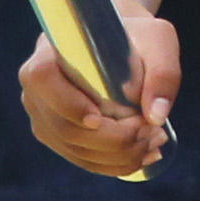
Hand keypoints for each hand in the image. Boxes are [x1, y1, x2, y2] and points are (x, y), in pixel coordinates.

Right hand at [19, 10, 179, 175]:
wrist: (119, 46)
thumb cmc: (135, 37)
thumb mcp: (157, 40)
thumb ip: (162, 72)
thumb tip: (156, 117)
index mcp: (47, 54)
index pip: (42, 79)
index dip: (69, 104)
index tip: (103, 116)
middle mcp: (36, 91)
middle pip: (65, 128)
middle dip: (113, 139)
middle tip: (154, 132)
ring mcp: (44, 119)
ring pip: (76, 150)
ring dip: (120, 155)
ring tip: (156, 141)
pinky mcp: (58, 138)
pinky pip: (83, 160)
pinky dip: (115, 163)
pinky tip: (145, 155)